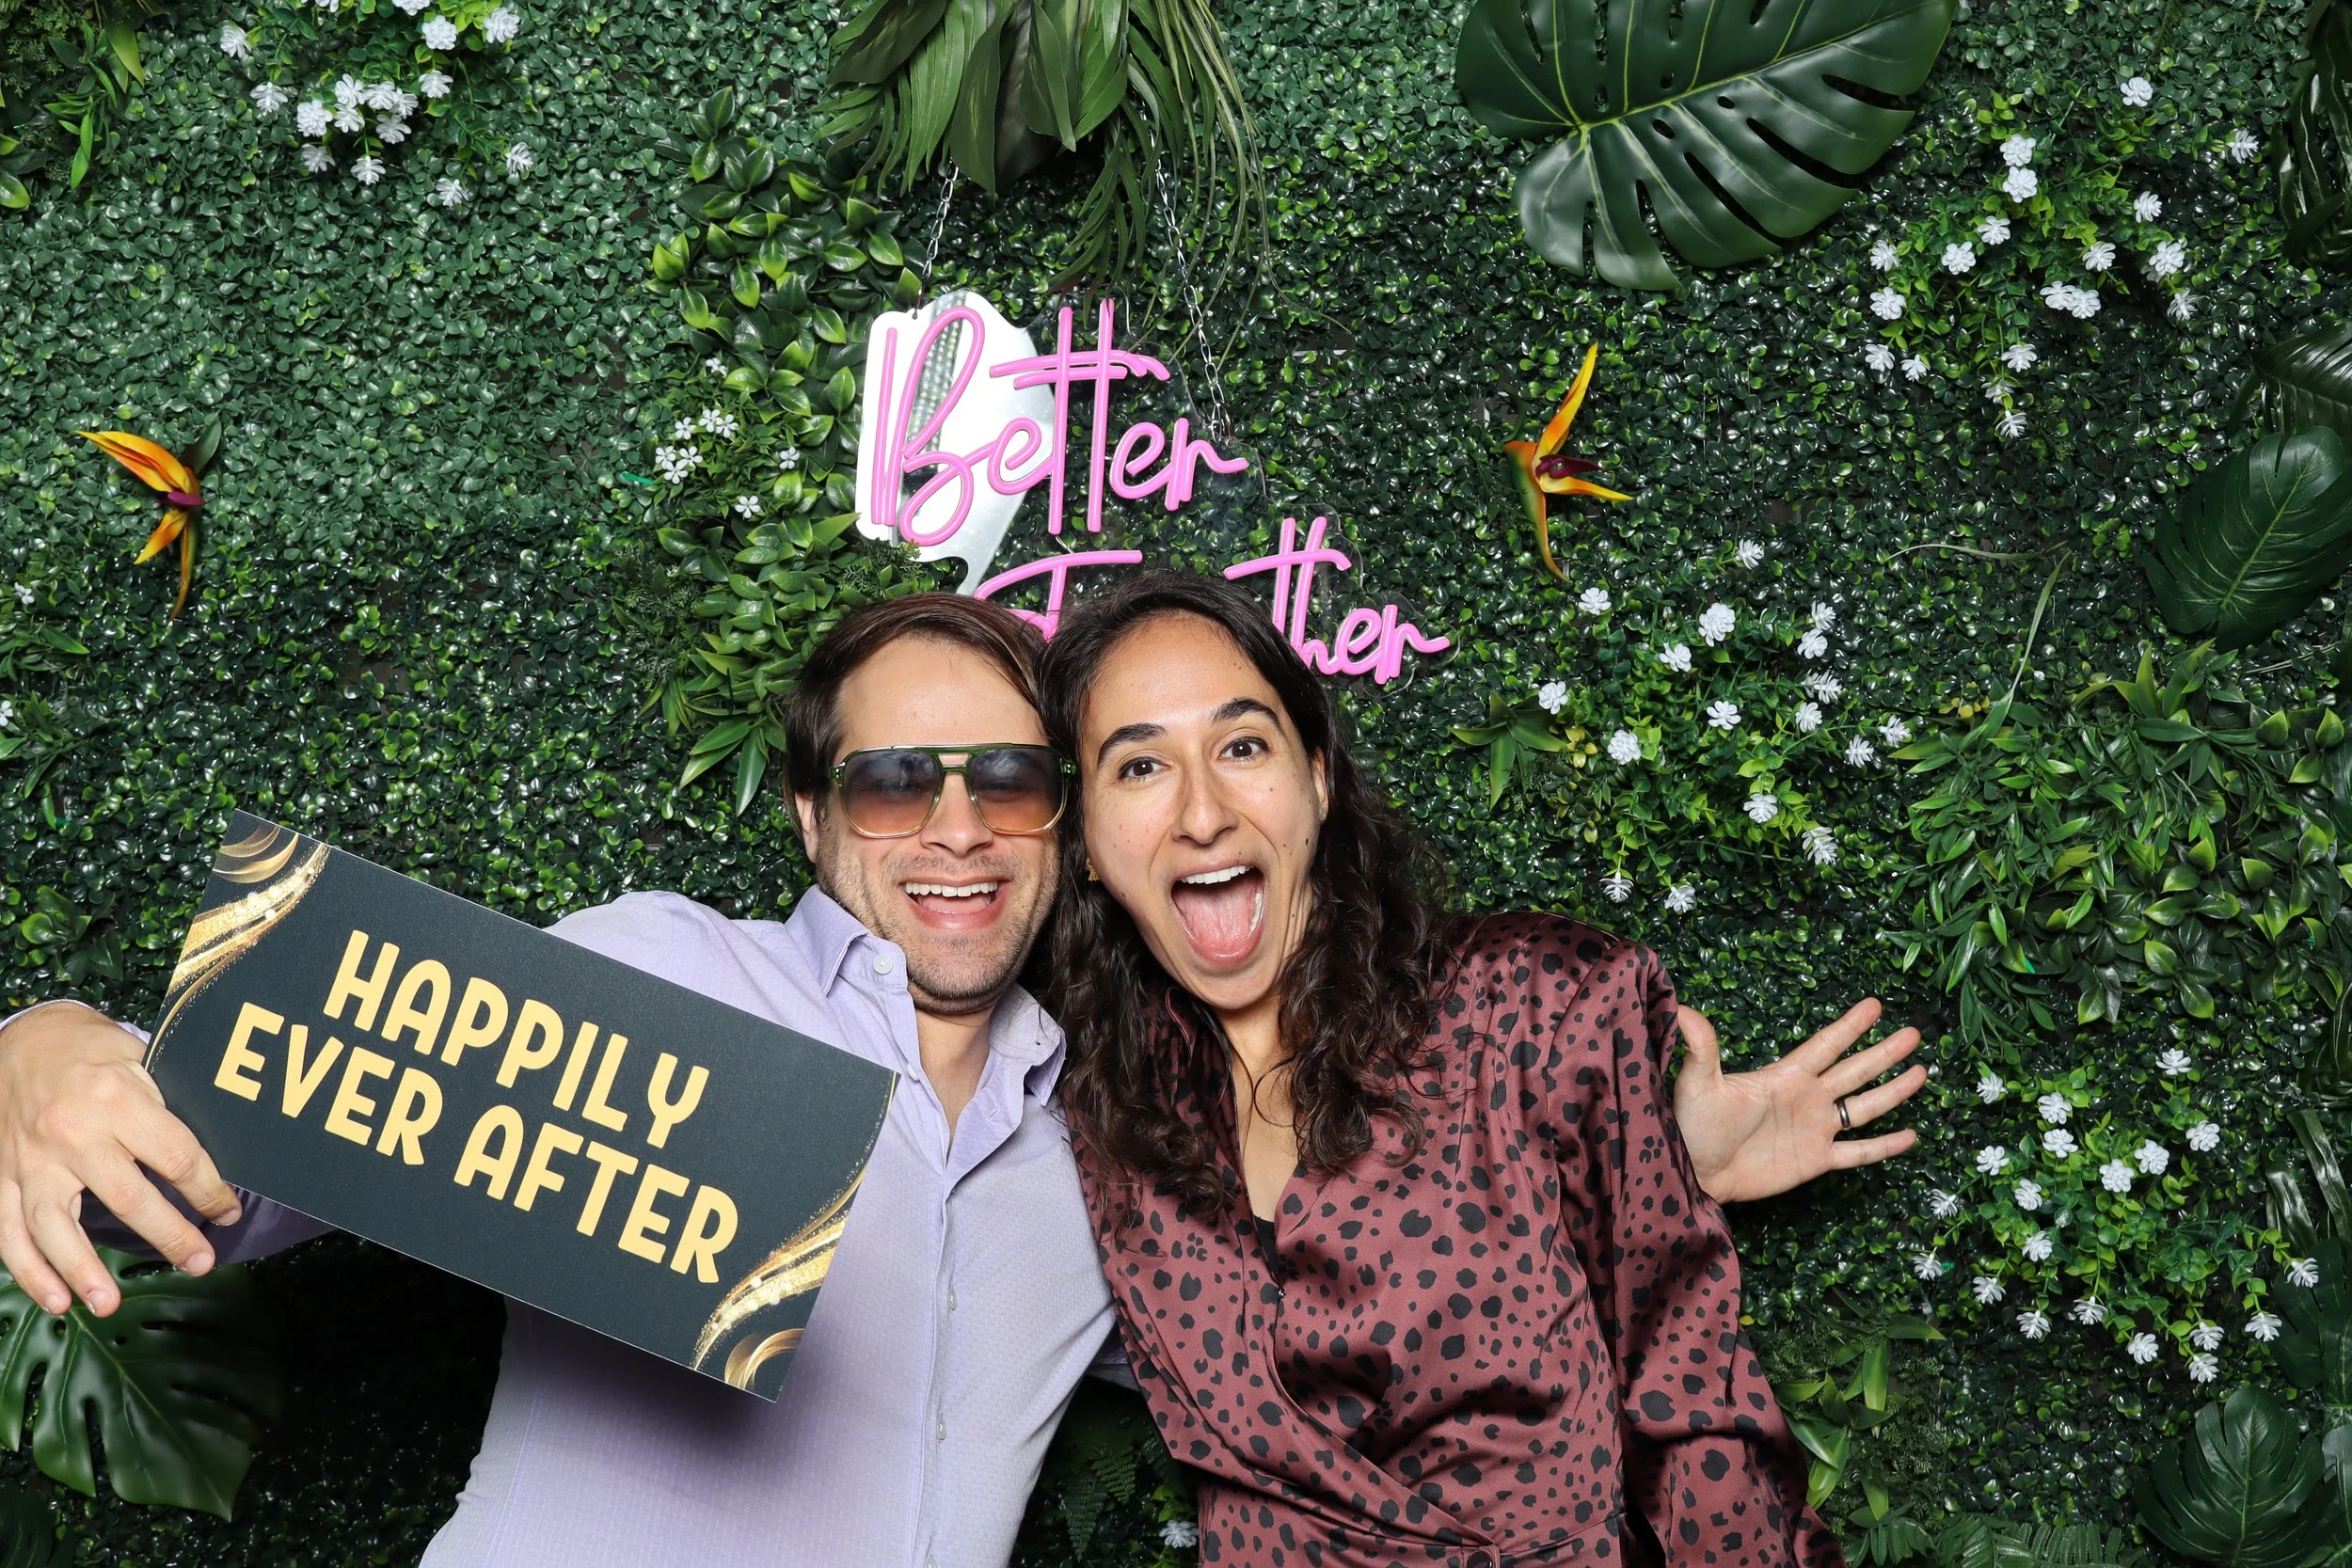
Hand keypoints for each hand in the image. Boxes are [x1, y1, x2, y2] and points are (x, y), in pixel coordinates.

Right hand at [0, 1002, 239, 1315]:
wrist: (20, 1039)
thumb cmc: (91, 1051)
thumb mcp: (139, 1057)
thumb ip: (169, 1106)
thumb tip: (217, 1158)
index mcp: (116, 1098)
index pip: (176, 1156)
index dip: (208, 1190)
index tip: (227, 1212)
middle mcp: (72, 1132)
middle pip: (127, 1198)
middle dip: (170, 1236)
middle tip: (200, 1263)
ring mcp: (29, 1159)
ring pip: (55, 1225)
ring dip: (82, 1271)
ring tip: (109, 1304)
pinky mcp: (0, 1176)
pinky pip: (9, 1233)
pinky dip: (30, 1272)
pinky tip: (56, 1301)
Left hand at [1671, 997, 1924, 1204]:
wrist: (1694, 1172)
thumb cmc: (1693, 1126)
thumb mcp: (1697, 1083)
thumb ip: (1701, 1047)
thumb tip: (1682, 1009)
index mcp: (1784, 1076)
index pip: (1825, 1045)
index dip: (1850, 1026)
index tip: (1875, 1004)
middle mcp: (1806, 1099)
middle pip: (1854, 1071)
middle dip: (1883, 1053)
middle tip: (1914, 1033)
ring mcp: (1814, 1130)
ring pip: (1864, 1107)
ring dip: (1893, 1092)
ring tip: (1922, 1072)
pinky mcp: (1816, 1161)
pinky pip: (1858, 1153)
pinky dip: (1884, 1146)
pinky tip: (1911, 1137)